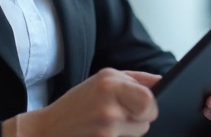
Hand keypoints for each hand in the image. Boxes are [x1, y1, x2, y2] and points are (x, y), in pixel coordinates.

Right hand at [4, 68, 160, 136]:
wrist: (47, 130)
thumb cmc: (77, 103)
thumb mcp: (102, 78)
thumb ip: (136, 79)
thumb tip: (162, 81)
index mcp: (110, 83)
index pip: (150, 100)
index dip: (150, 105)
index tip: (142, 106)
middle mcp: (109, 107)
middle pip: (148, 119)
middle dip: (140, 118)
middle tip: (121, 115)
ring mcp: (106, 130)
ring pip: (139, 133)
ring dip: (129, 130)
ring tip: (106, 124)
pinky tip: (101, 133)